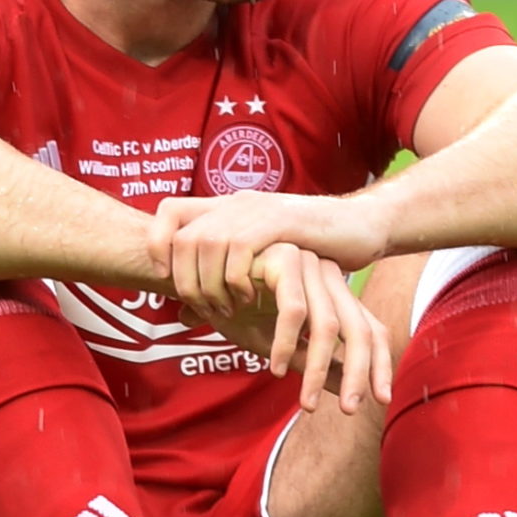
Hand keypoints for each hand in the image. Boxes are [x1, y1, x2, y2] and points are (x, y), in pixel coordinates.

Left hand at [151, 192, 389, 316]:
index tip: (165, 279)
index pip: (168, 210)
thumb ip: (220, 281)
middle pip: (183, 238)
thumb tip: (182, 313)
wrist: (360, 226)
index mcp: (227, 207)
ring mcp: (257, 209)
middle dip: (186, 281)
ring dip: (211, 286)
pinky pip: (239, 250)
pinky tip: (252, 299)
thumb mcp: (258, 262)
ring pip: (206, 245)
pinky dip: (237, 281)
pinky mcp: (280, 221)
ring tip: (228, 311)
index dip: (155, 243)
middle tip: (207, 311)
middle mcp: (236, 202)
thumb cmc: (311, 249)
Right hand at [188, 243, 392, 413]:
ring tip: (308, 404)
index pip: (373, 330)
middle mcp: (329, 276)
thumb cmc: (240, 310)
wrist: (198, 278)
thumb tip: (346, 390)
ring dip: (318, 369)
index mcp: (336, 293)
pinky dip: (286, 344)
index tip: (382, 400)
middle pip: (359, 329)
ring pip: (328, 325)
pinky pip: (294, 310)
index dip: (381, 365)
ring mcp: (309, 265)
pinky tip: (275, 368)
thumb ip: (316, 363)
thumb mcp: (284, 345)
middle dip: (358, 373)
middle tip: (349, 410)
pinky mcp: (284, 258)